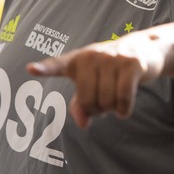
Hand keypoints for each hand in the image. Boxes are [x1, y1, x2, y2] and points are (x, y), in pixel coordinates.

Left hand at [27, 34, 165, 127]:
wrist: (143, 50)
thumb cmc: (111, 71)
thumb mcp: (93, 84)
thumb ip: (80, 105)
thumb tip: (83, 124)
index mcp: (77, 60)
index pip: (57, 65)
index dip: (44, 68)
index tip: (30, 69)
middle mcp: (92, 56)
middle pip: (87, 100)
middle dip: (97, 110)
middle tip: (104, 103)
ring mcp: (112, 59)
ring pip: (107, 102)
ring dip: (113, 110)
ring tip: (116, 100)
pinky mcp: (131, 64)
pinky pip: (123, 99)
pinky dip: (124, 110)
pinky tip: (123, 109)